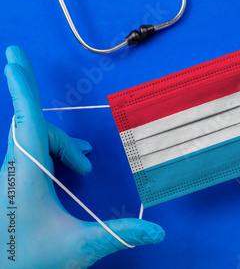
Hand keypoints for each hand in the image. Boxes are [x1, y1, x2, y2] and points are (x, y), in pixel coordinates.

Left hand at [0, 46, 164, 267]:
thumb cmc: (27, 261)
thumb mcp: (78, 248)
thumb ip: (118, 236)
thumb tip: (157, 232)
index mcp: (25, 176)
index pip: (27, 121)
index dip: (23, 87)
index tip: (14, 58)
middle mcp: (13, 169)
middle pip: (37, 131)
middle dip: (66, 140)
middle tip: (86, 162)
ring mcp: (9, 176)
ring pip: (33, 142)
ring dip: (61, 148)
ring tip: (83, 165)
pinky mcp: (10, 185)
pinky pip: (30, 153)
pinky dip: (52, 155)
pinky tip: (65, 170)